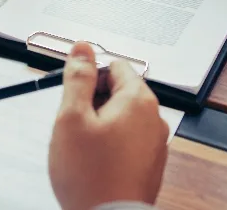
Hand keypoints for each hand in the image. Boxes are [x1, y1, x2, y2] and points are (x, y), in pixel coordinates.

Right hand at [49, 43, 168, 209]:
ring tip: (83, 149)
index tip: (74, 95)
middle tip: (75, 125)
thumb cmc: (91, 176)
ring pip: (121, 118)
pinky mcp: (148, 163)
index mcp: (138, 100)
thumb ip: (78, 78)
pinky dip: (109, 146)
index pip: (115, 66)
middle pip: (119, 91)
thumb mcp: (72, 117)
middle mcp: (153, 118)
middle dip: (93, 103)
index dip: (89, 78)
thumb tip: (82, 49)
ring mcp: (154, 143)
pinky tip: (94, 163)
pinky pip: (126, 141)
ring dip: (100, 126)